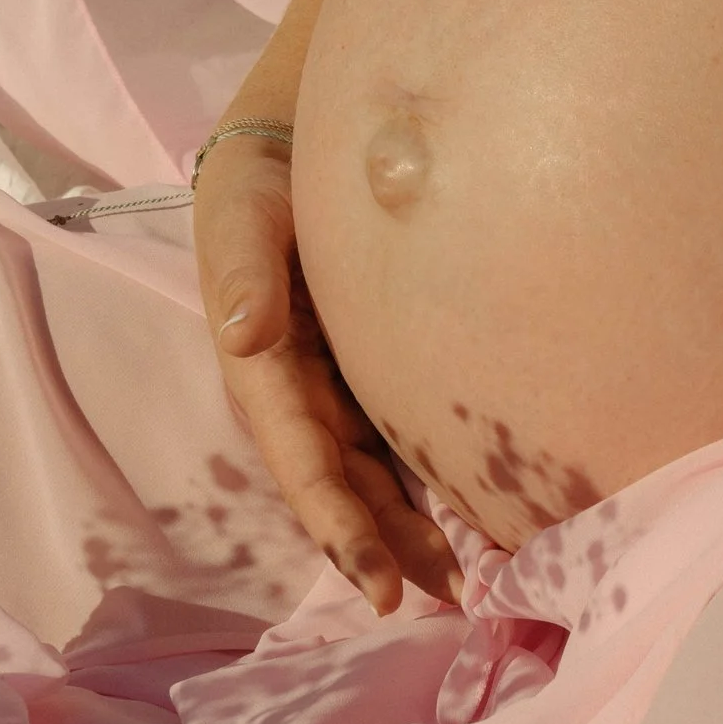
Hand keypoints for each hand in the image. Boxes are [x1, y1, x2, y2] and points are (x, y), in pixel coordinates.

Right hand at [193, 129, 459, 614]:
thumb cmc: (264, 166)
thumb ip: (244, 264)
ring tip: (470, 579)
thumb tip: (241, 332)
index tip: (377, 587)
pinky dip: (433, 470)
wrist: (303, 121)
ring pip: (377, 467)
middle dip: (386, 548)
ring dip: (412, 526)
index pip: (303, 461)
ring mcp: (341, 373)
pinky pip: (403, 425)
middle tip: (450, 601)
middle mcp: (302, 383)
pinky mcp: (379, 354)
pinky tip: (481, 504)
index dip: (337, 526)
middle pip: (345, 483)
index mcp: (263, 363)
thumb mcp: (243, 203)